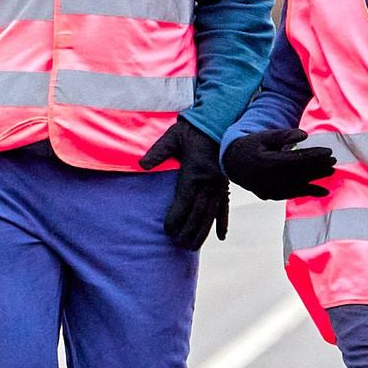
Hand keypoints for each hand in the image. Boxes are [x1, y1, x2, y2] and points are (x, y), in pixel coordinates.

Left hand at [137, 117, 229, 248]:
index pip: (183, 202)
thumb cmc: (191, 129)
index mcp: (194, 172)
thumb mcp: (171, 137)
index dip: (176, 219)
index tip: (168, 231)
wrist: (217, 120)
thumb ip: (158, 152)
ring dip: (202, 231)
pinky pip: (224, 207)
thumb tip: (142, 165)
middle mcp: (208, 182)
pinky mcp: (224, 184)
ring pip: (210, 214)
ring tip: (193, 246)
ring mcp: (219, 184)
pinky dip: (222, 222)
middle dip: (187, 230)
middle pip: (197, 213)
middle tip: (178, 245)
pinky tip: (220, 237)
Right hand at [222, 127, 336, 200]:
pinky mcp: (272, 196)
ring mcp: (270, 190)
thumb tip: (304, 135)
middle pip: (300, 174)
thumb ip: (284, 135)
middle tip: (334, 161)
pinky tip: (322, 191)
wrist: (233, 164)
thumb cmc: (251, 146)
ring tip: (331, 173)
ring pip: (299, 185)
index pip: (297, 161)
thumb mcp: (264, 136)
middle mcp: (270, 180)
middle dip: (319, 167)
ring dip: (316, 180)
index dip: (315, 157)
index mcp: (268, 163)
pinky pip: (293, 194)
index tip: (329, 152)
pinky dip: (308, 192)